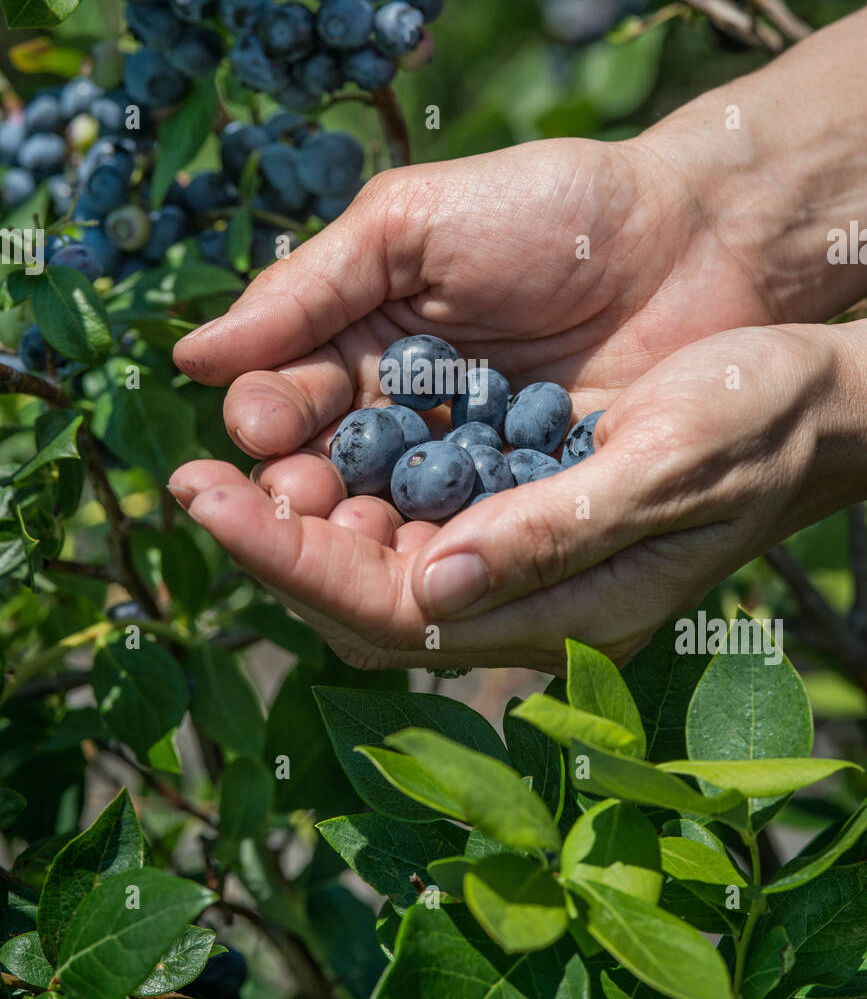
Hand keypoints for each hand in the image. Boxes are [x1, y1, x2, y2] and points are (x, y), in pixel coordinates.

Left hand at [170, 320, 866, 671]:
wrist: (806, 386)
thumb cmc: (755, 424)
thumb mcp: (664, 470)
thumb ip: (555, 534)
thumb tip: (431, 585)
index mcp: (563, 611)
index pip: (395, 612)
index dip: (292, 563)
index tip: (208, 502)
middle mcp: (524, 590)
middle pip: (366, 587)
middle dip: (275, 537)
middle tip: (193, 480)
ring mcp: (515, 540)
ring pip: (378, 540)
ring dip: (303, 498)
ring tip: (237, 445)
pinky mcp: (512, 484)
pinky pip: (413, 489)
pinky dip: (355, 458)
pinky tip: (312, 419)